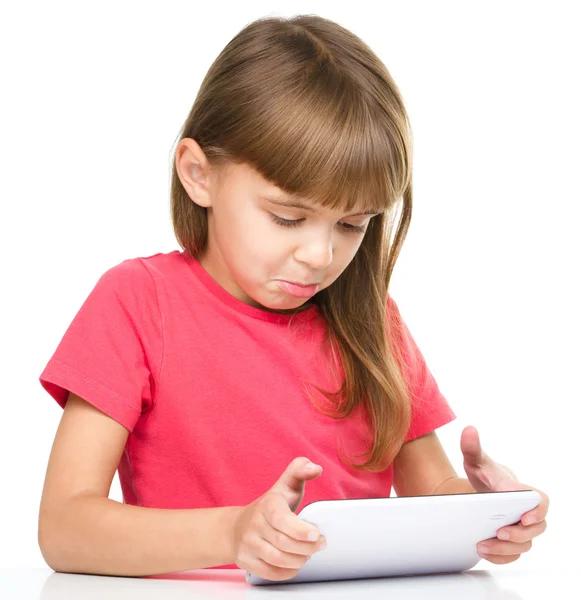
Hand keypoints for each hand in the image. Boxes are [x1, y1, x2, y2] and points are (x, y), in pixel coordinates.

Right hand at [233, 457, 326, 581]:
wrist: (237, 526)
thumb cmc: (270, 505)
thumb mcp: (284, 485)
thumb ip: (300, 470)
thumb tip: (316, 468)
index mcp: (267, 504)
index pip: (282, 519)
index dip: (301, 530)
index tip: (317, 534)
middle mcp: (255, 524)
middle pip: (283, 543)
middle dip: (307, 547)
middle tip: (320, 544)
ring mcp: (248, 544)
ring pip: (277, 559)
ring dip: (299, 560)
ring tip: (309, 553)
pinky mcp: (246, 561)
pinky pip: (269, 573)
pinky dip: (287, 572)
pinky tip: (295, 564)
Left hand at [460, 425, 548, 563]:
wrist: (483, 488)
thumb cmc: (484, 474)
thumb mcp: (475, 461)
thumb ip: (472, 447)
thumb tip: (469, 430)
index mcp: (522, 492)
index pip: (542, 502)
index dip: (538, 510)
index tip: (524, 516)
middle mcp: (526, 512)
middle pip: (536, 529)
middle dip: (518, 534)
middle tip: (498, 533)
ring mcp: (520, 529)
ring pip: (525, 545)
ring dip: (506, 549)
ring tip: (482, 545)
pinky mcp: (511, 542)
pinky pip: (513, 556)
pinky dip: (500, 557)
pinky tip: (484, 553)